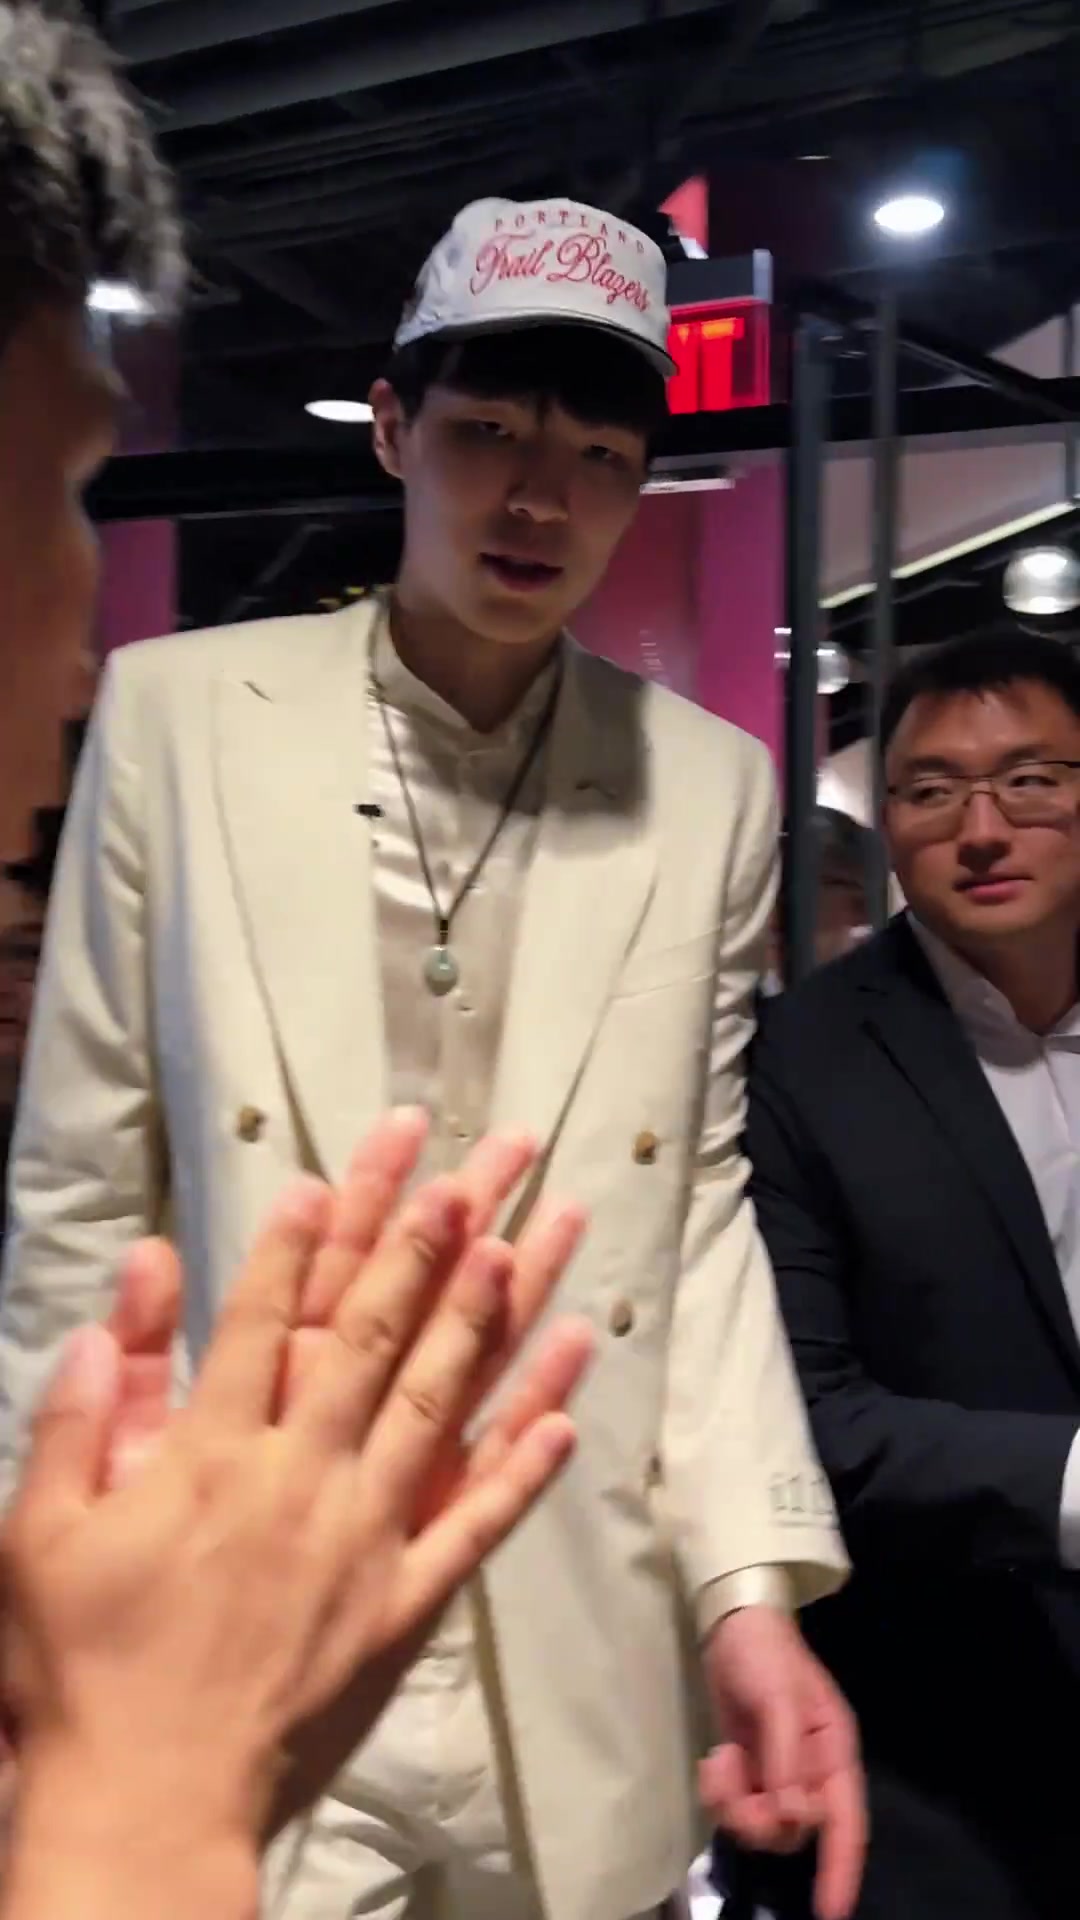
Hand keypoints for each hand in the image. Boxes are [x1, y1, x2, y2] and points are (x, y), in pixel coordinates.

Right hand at [0, 1119, 592, 1841]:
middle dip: (418, 1249)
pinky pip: (473, 1528)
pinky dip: (520, 1472)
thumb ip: (80, 1414)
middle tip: (468, 1177)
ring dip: (484, 1325)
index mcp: (211, 1456)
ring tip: (526, 1249)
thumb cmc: (78, 1668)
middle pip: (367, 1341)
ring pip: (436, 1409)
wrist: (144, 1803)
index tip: (332, 1175)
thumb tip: (121, 1305)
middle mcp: (299, 1479)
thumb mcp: (41, 1534)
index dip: (296, 1243)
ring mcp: (361, 1541)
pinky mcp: (400, 1606)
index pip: (259, 1323)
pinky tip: (566, 1415)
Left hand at [701, 1605, 865, 1919]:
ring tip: (718, 1763)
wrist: (731, 1628)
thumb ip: (787, 1757)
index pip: (846, 1824)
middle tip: (734, 1781)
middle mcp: (811, 1773)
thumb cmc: (766, 1655)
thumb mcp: (780, 1698)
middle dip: (761, 1819)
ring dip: (734, 1806)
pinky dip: (720, 1795)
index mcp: (834, 1755)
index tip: (830, 1911)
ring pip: (761, 1827)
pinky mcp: (747, 1774)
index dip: (841, 1870)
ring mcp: (778, 1776)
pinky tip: (713, 1760)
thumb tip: (792, 1814)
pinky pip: (735, 1810)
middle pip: (795, 1833)